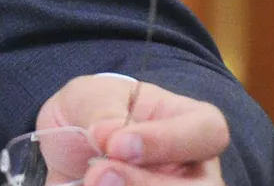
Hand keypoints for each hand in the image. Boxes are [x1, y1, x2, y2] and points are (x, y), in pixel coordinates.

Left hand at [35, 75, 227, 185]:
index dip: (166, 141)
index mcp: (190, 122)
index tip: (115, 143)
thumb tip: (109, 135)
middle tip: (98, 174)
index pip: (207, 132)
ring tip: (91, 184)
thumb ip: (103, 111)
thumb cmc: (91, 110)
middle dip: (148, 184)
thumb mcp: (91, 96)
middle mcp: (194, 168)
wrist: (66, 145)